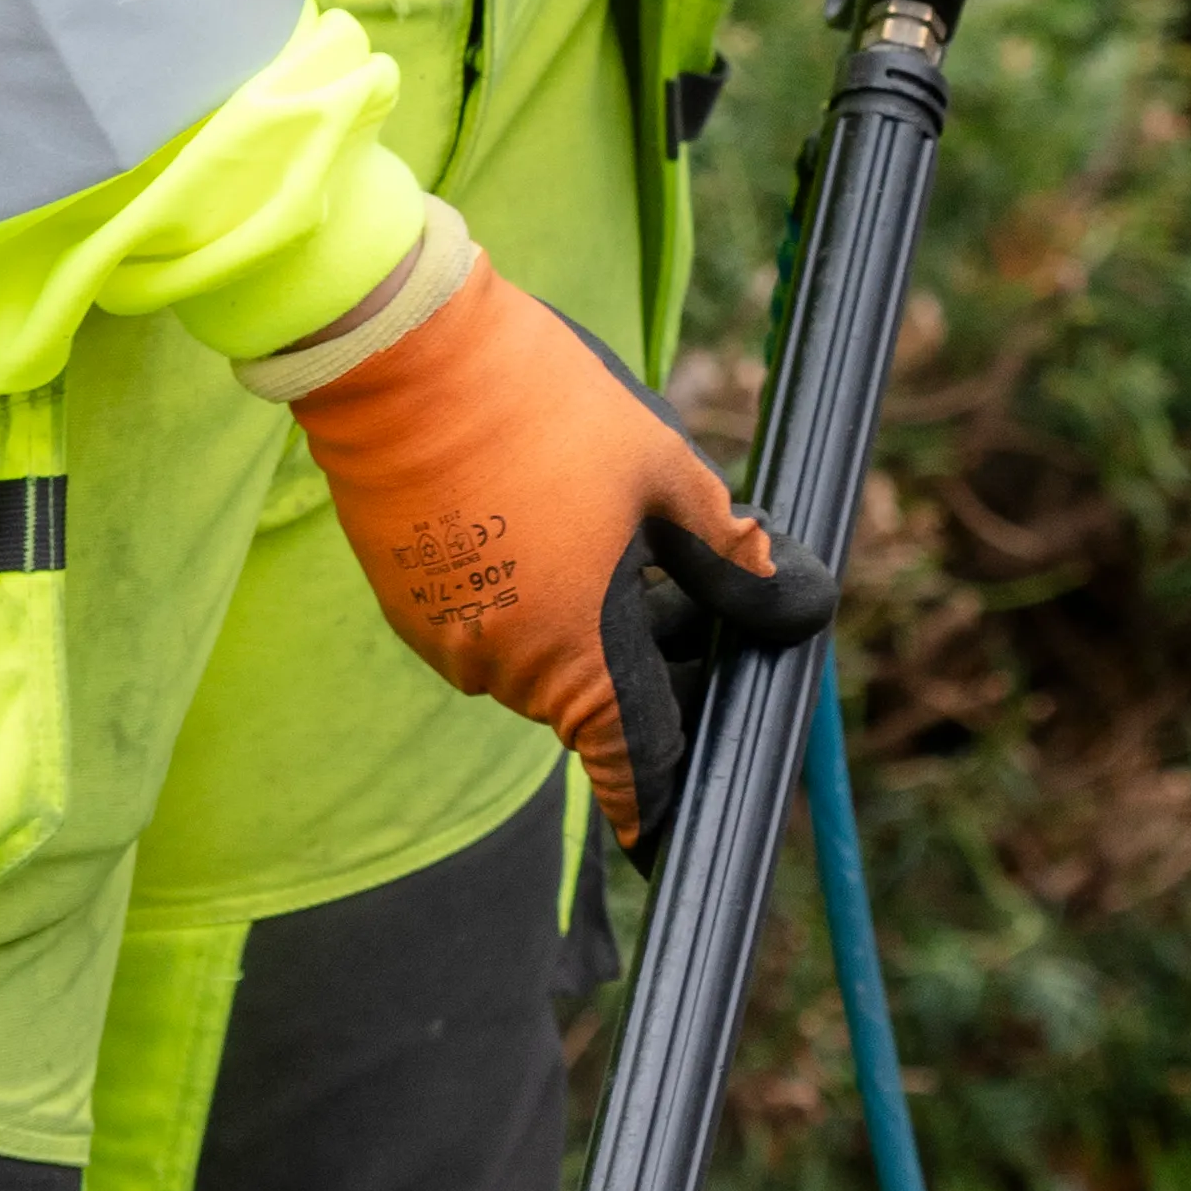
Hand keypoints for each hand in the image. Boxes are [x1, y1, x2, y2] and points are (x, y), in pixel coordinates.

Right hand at [287, 252, 828, 852]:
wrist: (397, 350)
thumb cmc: (544, 407)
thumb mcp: (666, 474)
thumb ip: (732, 557)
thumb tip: (792, 606)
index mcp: (576, 656)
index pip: (636, 765)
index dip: (667, 803)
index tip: (681, 840)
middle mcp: (502, 670)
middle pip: (595, 700)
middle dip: (653, 662)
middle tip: (700, 592)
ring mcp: (444, 638)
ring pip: (542, 655)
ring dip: (589, 619)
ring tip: (620, 528)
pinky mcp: (406, 599)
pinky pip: (490, 620)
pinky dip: (530, 593)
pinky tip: (549, 516)